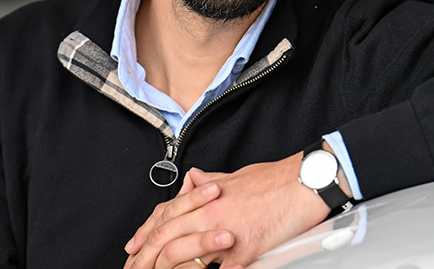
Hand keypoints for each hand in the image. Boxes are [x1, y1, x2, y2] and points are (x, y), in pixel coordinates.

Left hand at [124, 153, 330, 268]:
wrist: (300, 183)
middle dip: (148, 257)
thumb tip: (193, 178)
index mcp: (206, 197)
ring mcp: (227, 234)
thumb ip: (209, 180)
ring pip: (187, 256)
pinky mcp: (246, 251)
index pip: (166, 216)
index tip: (133, 247)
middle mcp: (211, 214)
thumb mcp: (233, 177)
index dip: (146, 233)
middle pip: (169, 237)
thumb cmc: (270, 179)